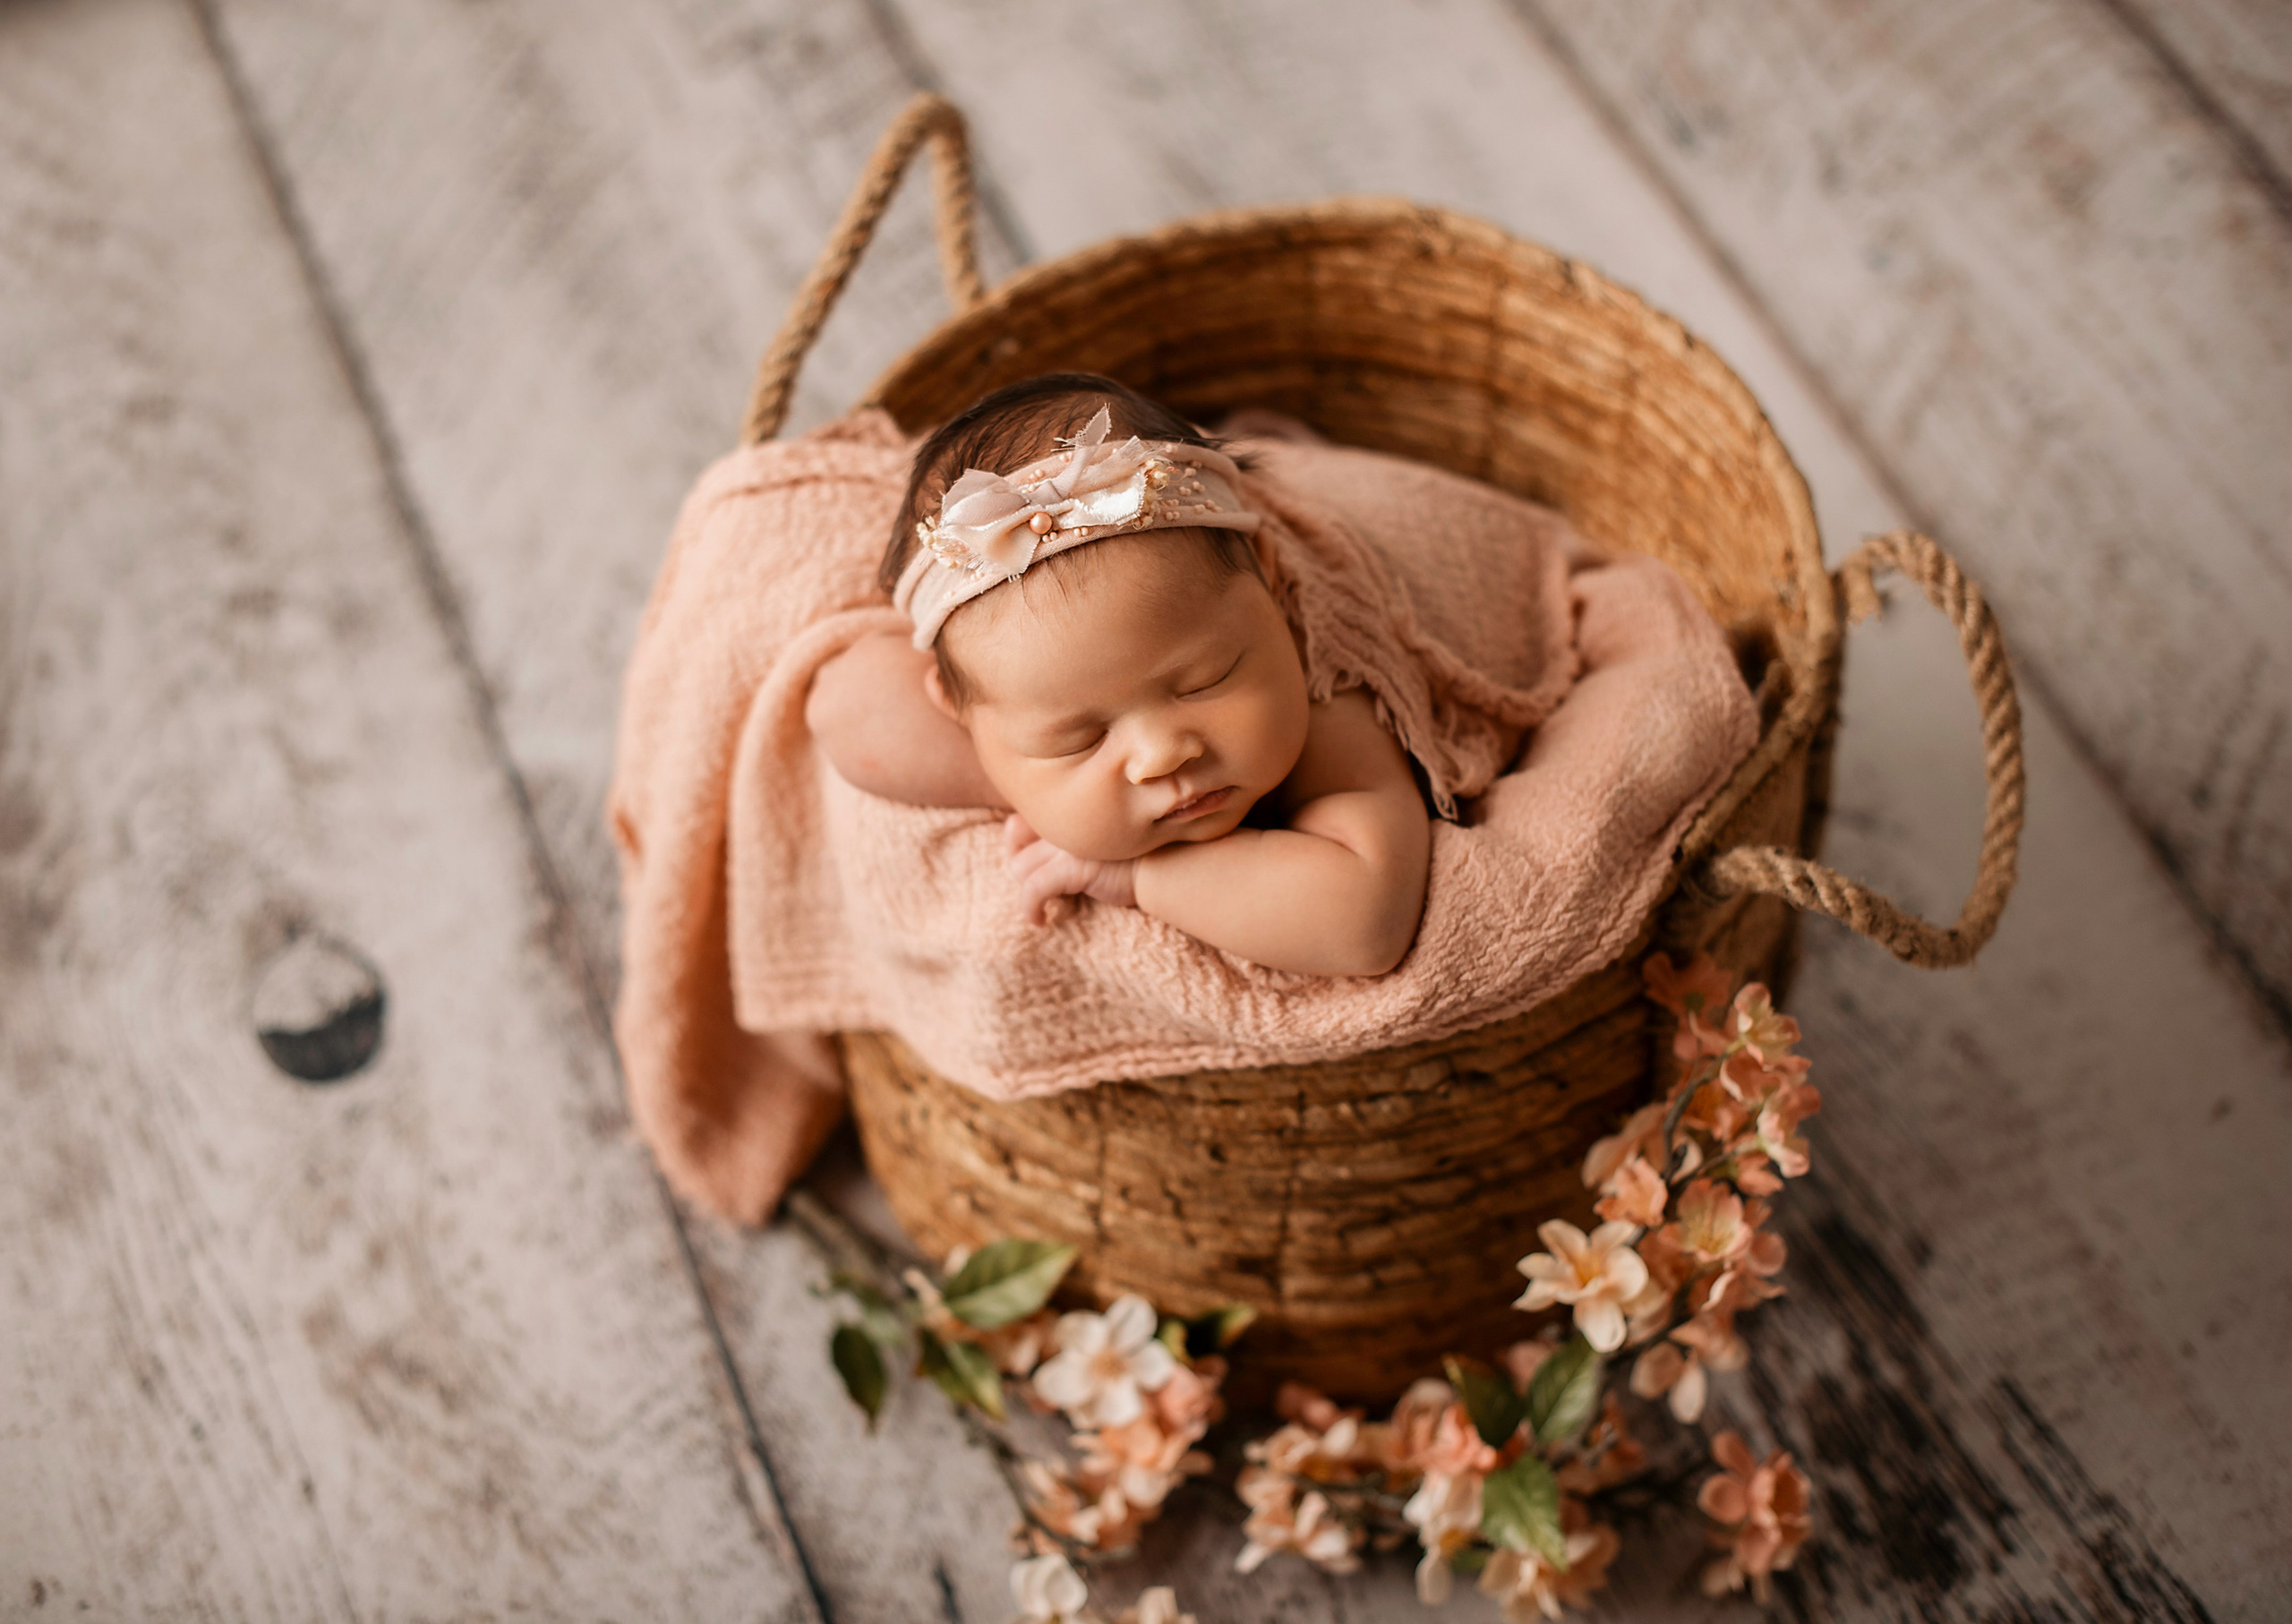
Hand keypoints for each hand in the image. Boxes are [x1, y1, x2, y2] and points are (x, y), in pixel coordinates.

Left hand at [1004, 814, 1137, 925]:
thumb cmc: (1139, 853)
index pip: (1016, 824)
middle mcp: (1062, 821)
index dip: (1018, 846)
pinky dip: (1030, 909)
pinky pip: (1033, 890)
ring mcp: (1064, 843)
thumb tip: (1039, 856)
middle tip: (1042, 886)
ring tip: (1049, 902)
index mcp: (1066, 810)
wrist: (1166, 862)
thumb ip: (1072, 839)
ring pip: (1020, 869)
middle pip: (1015, 847)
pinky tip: (1041, 921)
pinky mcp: (1070, 867)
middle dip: (1024, 870)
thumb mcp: (1102, 838)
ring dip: (1030, 890)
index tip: (1034, 864)